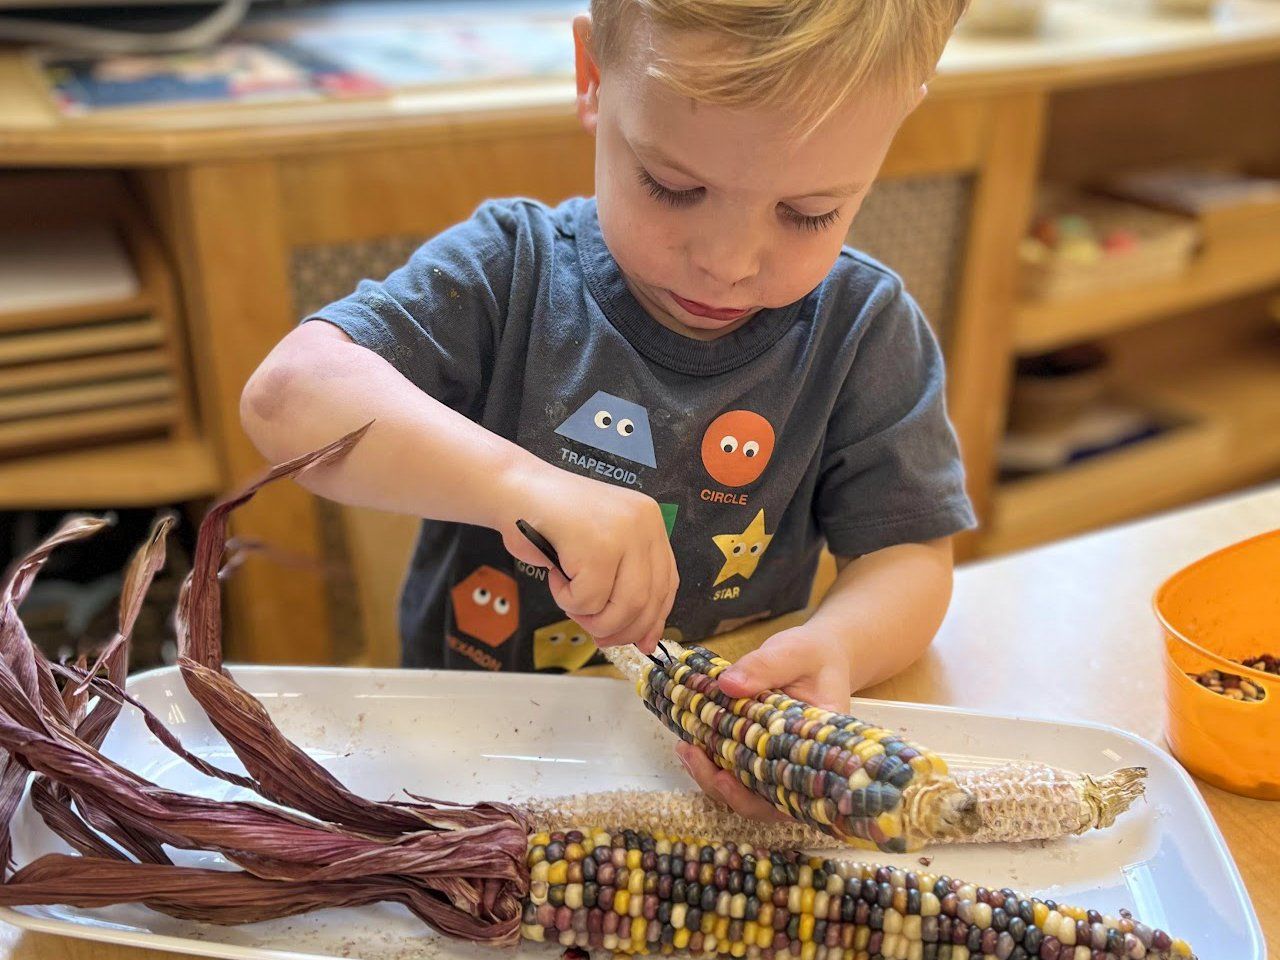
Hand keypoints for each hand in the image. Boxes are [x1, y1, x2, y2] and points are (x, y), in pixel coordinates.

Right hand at [498, 458, 676, 651]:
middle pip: (647, 601)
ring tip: (569, 597)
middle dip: (618, 629)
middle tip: (594, 633)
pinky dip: (565, 599)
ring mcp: (623, 533)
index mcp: (649, 522)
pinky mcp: (597, 546)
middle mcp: (643, 524)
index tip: (640, 642)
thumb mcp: (600, 547)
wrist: (514, 488)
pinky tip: (555, 575)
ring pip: (622, 607)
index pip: (667, 582)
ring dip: (590, 617)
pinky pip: (587, 600)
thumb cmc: (549, 521)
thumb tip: (644, 640)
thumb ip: (624, 583)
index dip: (654, 619)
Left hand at [675, 627, 850, 821]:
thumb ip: (764, 666)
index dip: (759, 799)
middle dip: (724, 788)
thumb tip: (728, 685)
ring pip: (745, 790)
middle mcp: (799, 764)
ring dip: (711, 776)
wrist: (819, 652)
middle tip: (691, 755)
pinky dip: (712, 760)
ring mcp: (777, 760)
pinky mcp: (758, 751)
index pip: (793, 792)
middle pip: (763, 801)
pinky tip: (690, 744)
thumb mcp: (793, 652)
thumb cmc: (814, 655)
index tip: (726, 781)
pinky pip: (736, 768)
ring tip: (685, 749)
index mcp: (819, 749)